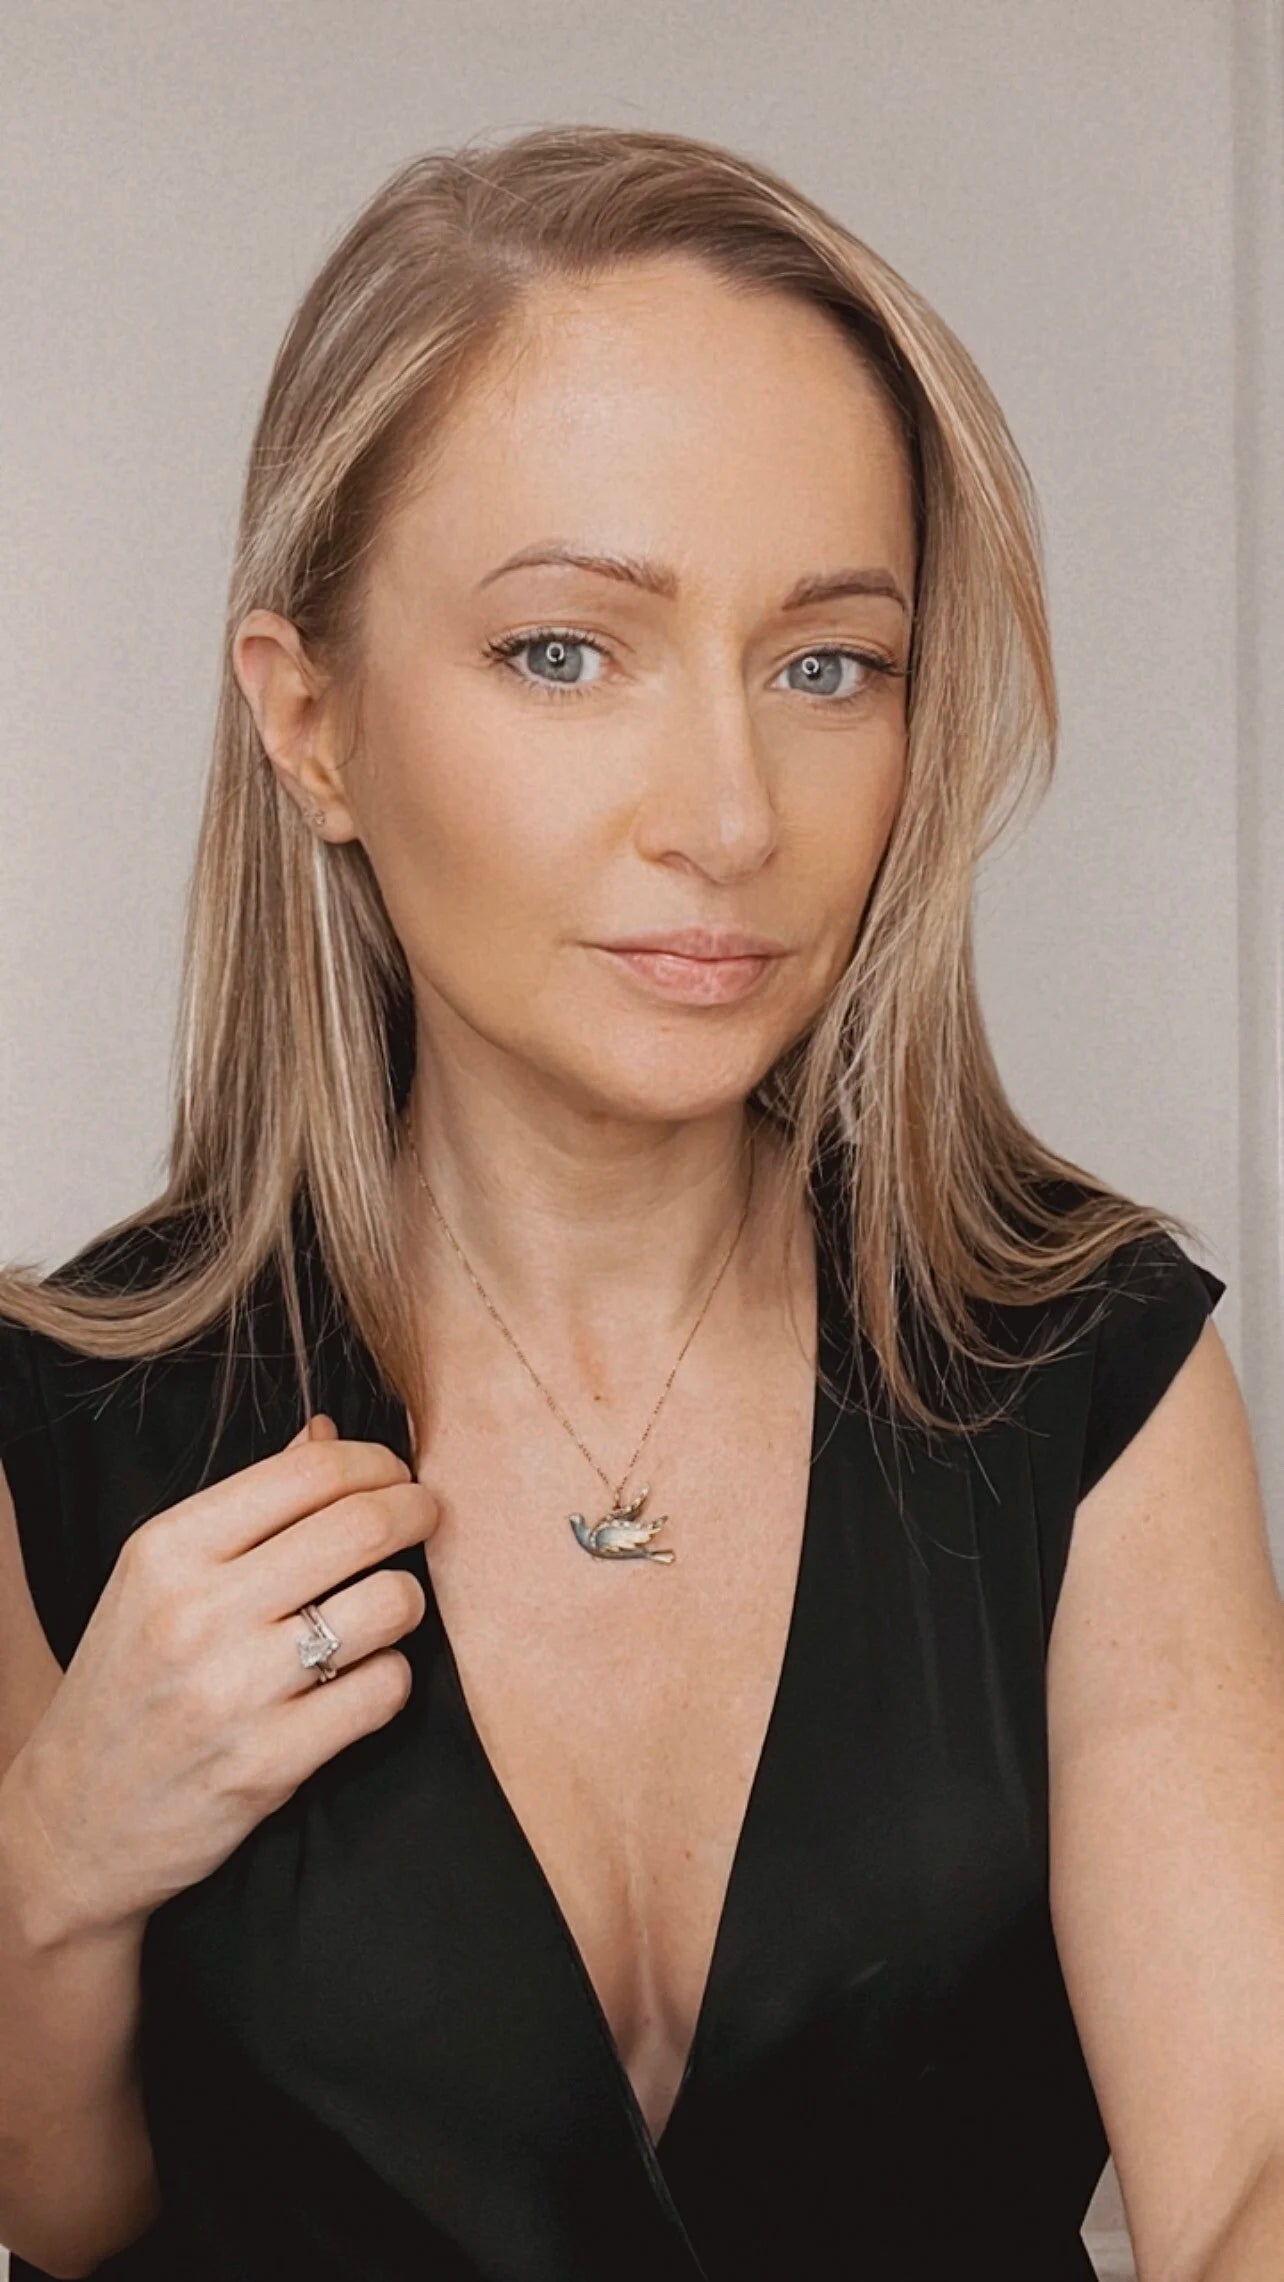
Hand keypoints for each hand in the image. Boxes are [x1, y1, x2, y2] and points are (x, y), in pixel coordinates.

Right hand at [5, 1414, 435, 1939]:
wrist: (75, 1817)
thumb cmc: (130, 1680)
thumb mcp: (159, 1577)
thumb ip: (249, 1504)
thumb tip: (329, 1433)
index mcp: (168, 1550)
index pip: (310, 1474)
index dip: (377, 1464)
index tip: (396, 1474)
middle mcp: (197, 1612)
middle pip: (361, 1527)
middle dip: (416, 1512)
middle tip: (426, 1517)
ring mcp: (234, 1692)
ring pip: (387, 1604)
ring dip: (408, 1598)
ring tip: (389, 1606)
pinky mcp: (269, 1764)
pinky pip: (383, 1691)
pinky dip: (392, 1677)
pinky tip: (366, 1676)